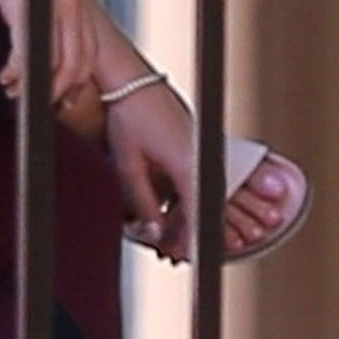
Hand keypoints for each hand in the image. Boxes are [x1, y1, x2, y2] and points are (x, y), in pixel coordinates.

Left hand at [89, 23, 298, 260]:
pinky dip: (194, 199)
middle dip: (193, 236)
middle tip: (173, 253)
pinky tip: (178, 212)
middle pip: (209, 210)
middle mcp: (204, 159)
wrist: (133, 82)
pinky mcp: (199, 145)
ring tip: (174, 237)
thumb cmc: (129, 116)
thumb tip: (153, 231)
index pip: (200, 216)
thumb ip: (144, 202)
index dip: (191, 242)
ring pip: (210, 196)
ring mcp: (204, 151)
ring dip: (196, 219)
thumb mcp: (129, 164)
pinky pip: (205, 180)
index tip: (180, 257)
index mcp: (189, 166)